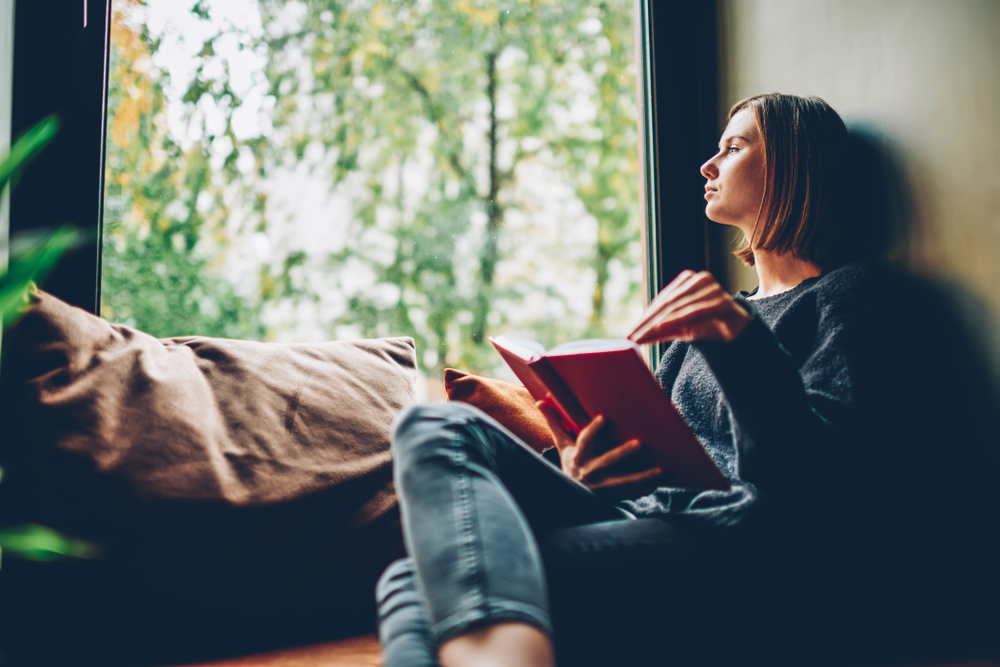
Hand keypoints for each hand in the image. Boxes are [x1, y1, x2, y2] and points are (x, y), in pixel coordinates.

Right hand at [536, 399, 661, 494]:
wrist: (570, 494)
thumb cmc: (570, 463)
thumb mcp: (562, 445)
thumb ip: (555, 422)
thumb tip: (540, 401)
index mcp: (578, 457)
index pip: (584, 441)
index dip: (593, 430)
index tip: (603, 418)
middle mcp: (589, 472)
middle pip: (607, 462)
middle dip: (623, 453)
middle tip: (639, 443)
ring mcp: (601, 486)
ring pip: (623, 482)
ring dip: (642, 476)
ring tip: (659, 470)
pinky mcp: (611, 496)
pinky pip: (629, 494)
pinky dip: (643, 490)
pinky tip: (656, 484)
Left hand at [628, 270, 749, 344]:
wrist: (736, 332)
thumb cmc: (706, 326)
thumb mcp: (679, 329)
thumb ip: (660, 330)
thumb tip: (635, 337)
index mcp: (687, 281)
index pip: (662, 301)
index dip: (645, 319)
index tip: (630, 335)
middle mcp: (699, 279)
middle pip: (668, 304)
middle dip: (648, 323)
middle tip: (633, 338)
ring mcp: (713, 289)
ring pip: (679, 307)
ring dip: (658, 324)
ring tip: (643, 337)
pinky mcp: (722, 302)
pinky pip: (695, 311)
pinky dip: (678, 320)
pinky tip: (662, 328)